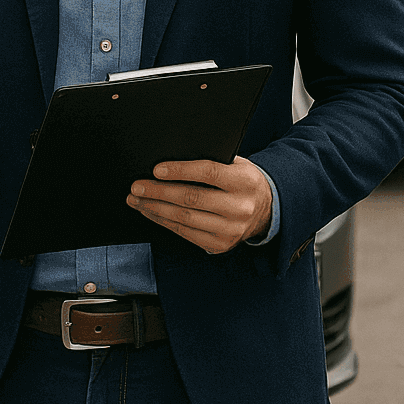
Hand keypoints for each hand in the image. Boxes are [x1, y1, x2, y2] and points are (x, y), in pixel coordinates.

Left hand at [126, 156, 272, 254]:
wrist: (266, 209)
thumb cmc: (242, 181)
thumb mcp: (235, 165)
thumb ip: (211, 160)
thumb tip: (170, 158)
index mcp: (244, 182)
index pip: (209, 173)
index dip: (180, 170)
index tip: (156, 169)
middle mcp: (240, 208)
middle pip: (192, 198)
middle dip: (159, 192)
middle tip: (137, 186)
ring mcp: (230, 230)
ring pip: (185, 218)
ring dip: (155, 208)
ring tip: (137, 199)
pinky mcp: (220, 245)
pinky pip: (185, 233)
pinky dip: (164, 222)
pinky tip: (151, 212)